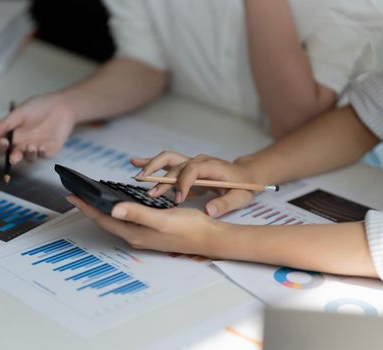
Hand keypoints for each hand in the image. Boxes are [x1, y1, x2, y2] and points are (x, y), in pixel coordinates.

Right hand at [0, 94, 76, 163]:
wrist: (60, 106)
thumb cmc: (38, 107)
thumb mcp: (19, 113)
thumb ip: (4, 124)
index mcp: (12, 135)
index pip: (1, 147)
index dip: (0, 148)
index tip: (3, 142)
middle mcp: (22, 144)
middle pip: (13, 157)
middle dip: (13, 158)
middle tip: (14, 156)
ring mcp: (36, 148)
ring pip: (28, 159)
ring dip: (28, 155)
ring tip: (32, 146)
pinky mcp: (49, 150)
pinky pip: (43, 156)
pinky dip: (41, 153)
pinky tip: (41, 147)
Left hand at [67, 195, 228, 257]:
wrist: (208, 236)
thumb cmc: (188, 228)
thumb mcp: (162, 219)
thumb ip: (137, 214)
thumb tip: (112, 209)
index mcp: (134, 232)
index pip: (103, 219)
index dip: (86, 207)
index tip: (71, 195)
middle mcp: (135, 234)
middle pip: (105, 220)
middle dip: (89, 207)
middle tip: (76, 194)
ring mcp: (142, 233)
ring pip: (114, 219)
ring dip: (101, 208)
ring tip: (90, 197)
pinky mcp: (150, 229)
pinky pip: (126, 218)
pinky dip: (116, 209)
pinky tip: (117, 202)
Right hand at [133, 152, 256, 216]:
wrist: (247, 175)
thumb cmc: (244, 187)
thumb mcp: (240, 197)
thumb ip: (224, 204)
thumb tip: (209, 211)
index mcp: (212, 167)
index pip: (193, 170)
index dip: (183, 183)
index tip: (178, 199)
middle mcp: (198, 161)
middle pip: (175, 163)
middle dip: (161, 178)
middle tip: (151, 194)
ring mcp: (191, 161)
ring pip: (167, 159)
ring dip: (151, 166)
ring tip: (137, 177)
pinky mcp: (186, 166)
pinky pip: (166, 162)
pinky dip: (150, 161)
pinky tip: (135, 163)